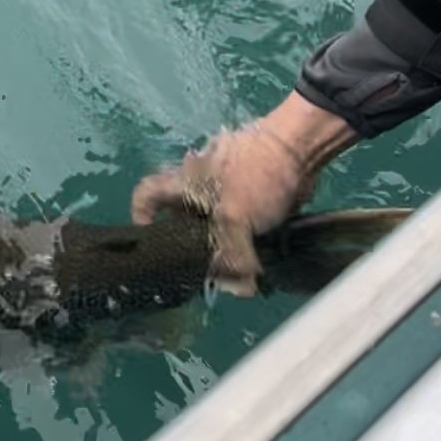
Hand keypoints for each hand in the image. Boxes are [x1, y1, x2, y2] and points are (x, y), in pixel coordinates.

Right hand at [130, 94, 357, 296]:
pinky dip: (242, 252)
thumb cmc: (255, 175)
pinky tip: (253, 269)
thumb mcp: (235, 218)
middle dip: (190, 254)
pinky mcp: (247, 206)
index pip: (145, 196)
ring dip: (221, 257)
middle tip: (201, 277)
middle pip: (179, 226)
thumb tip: (244, 289)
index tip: (151, 246)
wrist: (299, 151)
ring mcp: (222, 198)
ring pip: (211, 234)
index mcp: (182, 184)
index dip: (141, 219)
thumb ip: (231, 256)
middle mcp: (196, 191)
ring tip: (234, 279)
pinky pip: (236, 235)